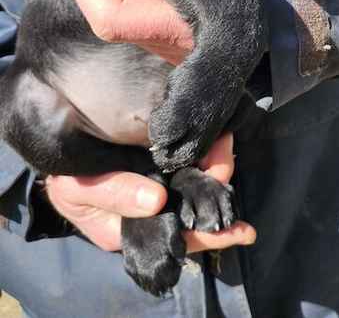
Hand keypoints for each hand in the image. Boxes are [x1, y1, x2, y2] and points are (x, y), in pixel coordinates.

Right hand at [46, 133, 255, 252]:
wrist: (63, 154)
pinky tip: (216, 136)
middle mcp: (156, 212)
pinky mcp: (164, 163)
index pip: (181, 239)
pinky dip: (206, 151)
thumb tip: (156, 200)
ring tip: (224, 142)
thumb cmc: (69, 180)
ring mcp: (162, 187)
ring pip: (198, 183)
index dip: (210, 234)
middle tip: (226, 161)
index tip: (238, 228)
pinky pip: (191, 162)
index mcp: (137, 231)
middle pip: (197, 209)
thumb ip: (115, 195)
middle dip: (218, 190)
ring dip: (215, 166)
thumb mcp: (81, 189)